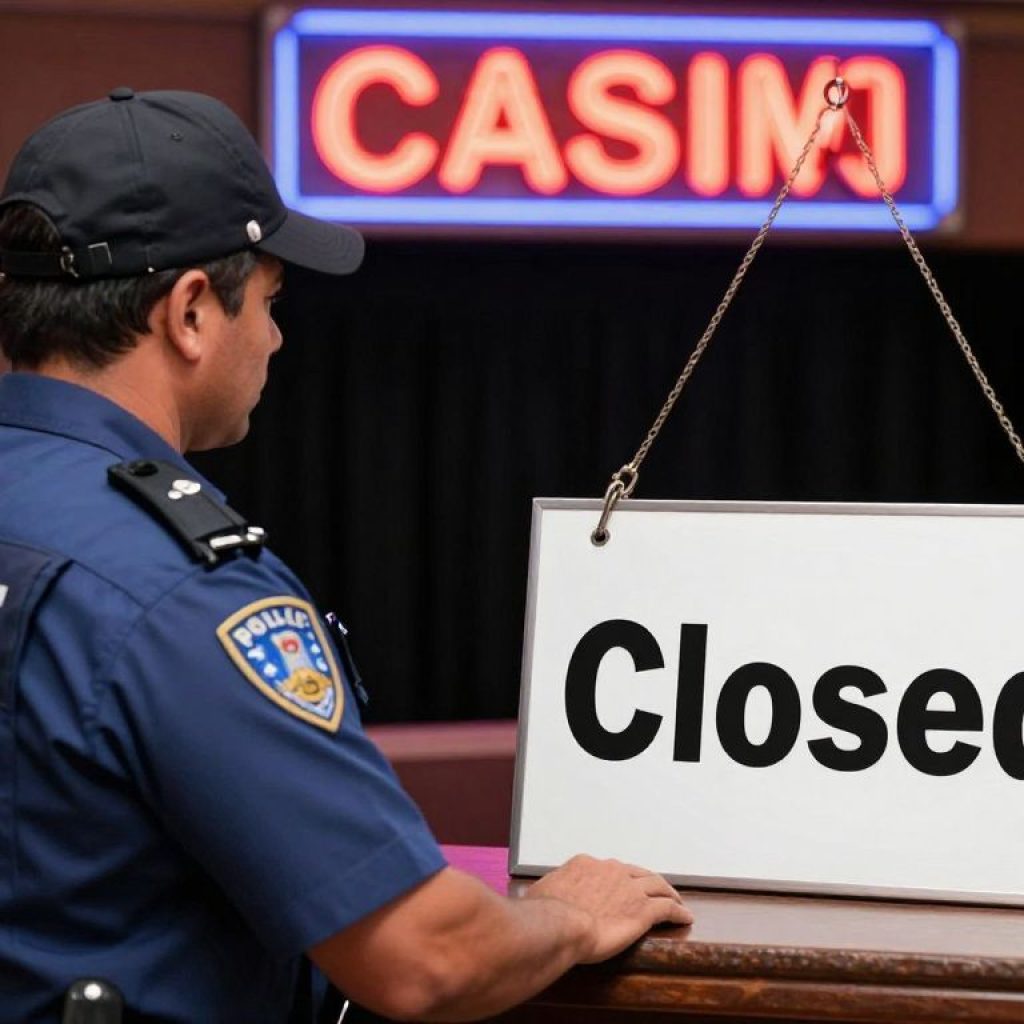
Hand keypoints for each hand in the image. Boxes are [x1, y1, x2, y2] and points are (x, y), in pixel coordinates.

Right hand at [524, 853, 692, 962]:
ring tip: (676, 900)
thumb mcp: (541, 891)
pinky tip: (686, 917)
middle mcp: (612, 871)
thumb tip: (546, 893)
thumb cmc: (544, 913)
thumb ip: (551, 889)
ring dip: (669, 892)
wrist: (561, 925)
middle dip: (646, 881)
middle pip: (637, 872)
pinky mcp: (643, 911)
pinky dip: (679, 911)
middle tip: (654, 889)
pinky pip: (668, 908)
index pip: (608, 869)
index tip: (620, 886)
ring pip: (657, 885)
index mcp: (587, 864)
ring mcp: (630, 889)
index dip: (617, 878)